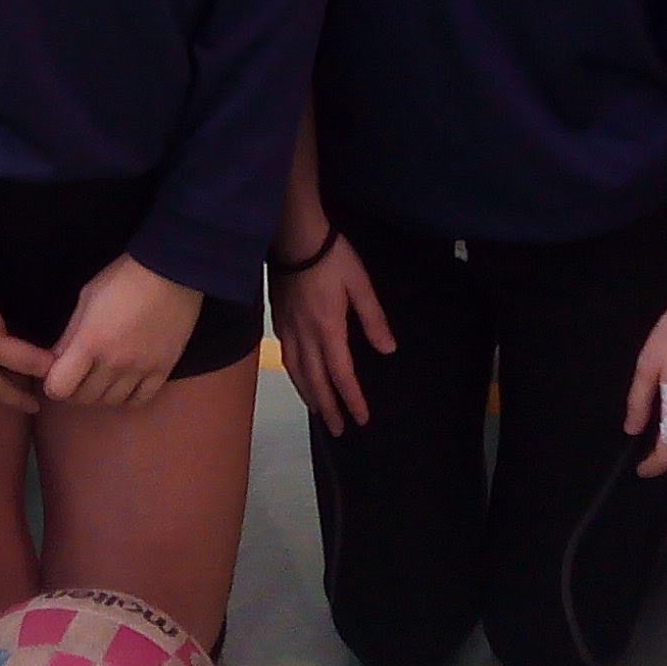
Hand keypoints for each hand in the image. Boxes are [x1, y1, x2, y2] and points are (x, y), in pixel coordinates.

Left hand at [42, 253, 206, 409]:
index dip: (52, 383)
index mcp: (90, 342)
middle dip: (74, 389)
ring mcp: (140, 370)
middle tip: (77, 373)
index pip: (59, 387)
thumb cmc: (123, 279)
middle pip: (84, 398)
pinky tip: (124, 384)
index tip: (56, 371)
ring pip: (110, 402)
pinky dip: (127, 397)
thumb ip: (70, 333)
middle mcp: (113, 363)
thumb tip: (55, 359)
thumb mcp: (87, 298)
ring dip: (100, 394)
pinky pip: (140, 400)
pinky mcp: (162, 371)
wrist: (171, 272)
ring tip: (101, 377)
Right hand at [272, 233, 392, 432]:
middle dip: (329, 408)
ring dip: (309, 395)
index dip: (352, 399)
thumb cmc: (332, 257)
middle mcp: (305, 336)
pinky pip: (286, 356)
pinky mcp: (278, 318)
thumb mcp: (360, 285)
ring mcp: (288, 328)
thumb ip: (373, 319)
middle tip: (339, 430)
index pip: (342, 375)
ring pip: (297, 372)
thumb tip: (388, 350)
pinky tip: (297, 376)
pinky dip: (294, 374)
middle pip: (316, 381)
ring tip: (318, 411)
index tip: (361, 419)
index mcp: (329, 330)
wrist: (294, 236)